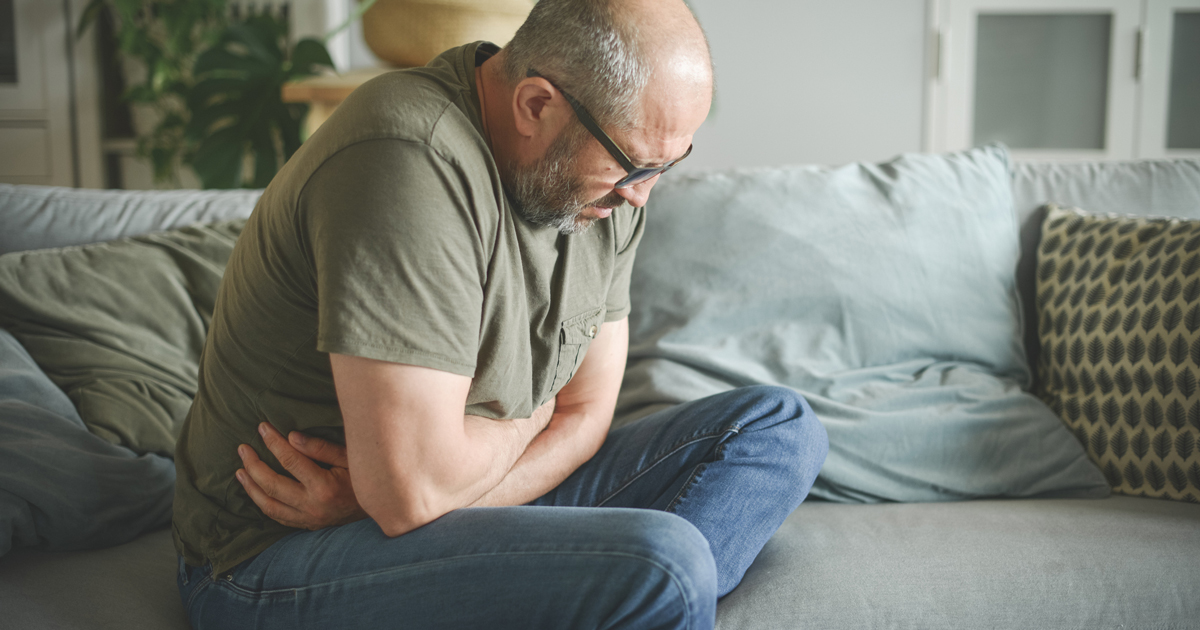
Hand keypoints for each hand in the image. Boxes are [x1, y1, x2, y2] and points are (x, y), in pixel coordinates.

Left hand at [236, 422, 366, 529]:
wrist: (382, 509)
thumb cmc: (366, 478)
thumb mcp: (350, 458)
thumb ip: (321, 448)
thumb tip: (291, 437)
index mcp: (324, 487)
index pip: (290, 460)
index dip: (273, 442)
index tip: (262, 428)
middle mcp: (312, 506)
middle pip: (272, 485)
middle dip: (254, 465)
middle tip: (242, 448)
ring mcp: (308, 519)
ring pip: (269, 505)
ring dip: (251, 488)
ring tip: (240, 471)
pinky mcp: (307, 525)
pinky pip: (277, 517)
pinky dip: (263, 504)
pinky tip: (255, 492)